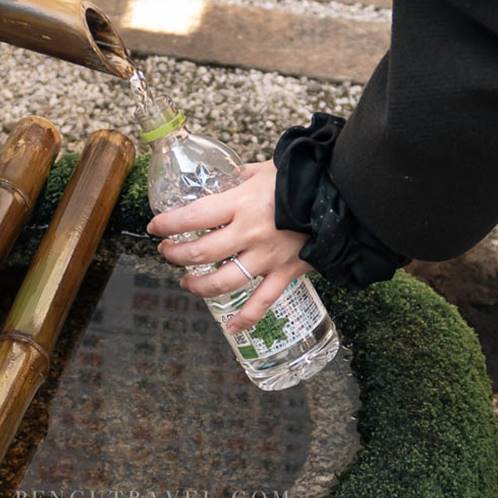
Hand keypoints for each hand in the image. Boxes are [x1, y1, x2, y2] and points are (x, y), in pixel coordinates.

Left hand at [146, 161, 312, 331]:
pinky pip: (262, 302)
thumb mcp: (265, 170)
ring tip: (187, 281)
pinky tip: (231, 327)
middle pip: (200, 253)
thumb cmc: (302, 179)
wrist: (343, 197)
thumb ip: (240, 177)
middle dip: (175, 255)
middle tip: (167, 252)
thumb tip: (224, 178)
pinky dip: (246, 318)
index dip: (167, 224)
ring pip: (223, 281)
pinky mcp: (285, 273)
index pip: (192, 218)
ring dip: (198, 285)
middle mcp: (249, 233)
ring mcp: (266, 257)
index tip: (155, 227)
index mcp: (240, 203)